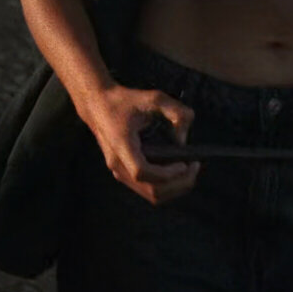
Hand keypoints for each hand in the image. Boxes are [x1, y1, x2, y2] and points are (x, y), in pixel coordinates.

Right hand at [84, 83, 201, 204]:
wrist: (97, 105)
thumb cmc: (124, 100)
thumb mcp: (152, 97)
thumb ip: (175, 111)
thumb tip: (184, 138)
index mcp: (121, 146)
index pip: (143, 172)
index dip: (167, 173)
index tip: (185, 163)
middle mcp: (118, 165)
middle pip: (152, 191)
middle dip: (179, 183)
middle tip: (195, 167)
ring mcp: (119, 172)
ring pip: (151, 195)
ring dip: (174, 188)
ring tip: (189, 171)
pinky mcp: (123, 173)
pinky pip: (147, 189)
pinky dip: (166, 185)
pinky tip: (177, 171)